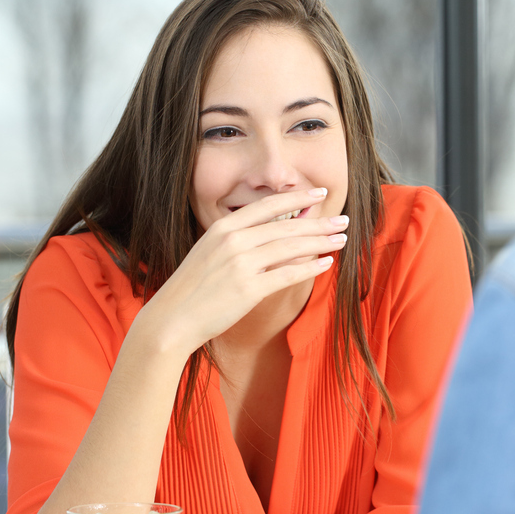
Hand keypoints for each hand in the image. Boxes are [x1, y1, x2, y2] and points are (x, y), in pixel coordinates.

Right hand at [137, 187, 347, 355]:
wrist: (171, 319)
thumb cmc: (191, 289)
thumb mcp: (208, 253)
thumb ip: (235, 242)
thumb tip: (267, 236)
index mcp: (223, 228)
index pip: (268, 207)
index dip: (297, 199)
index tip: (319, 195)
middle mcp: (233, 241)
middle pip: (286, 227)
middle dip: (319, 222)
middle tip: (343, 220)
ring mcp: (241, 265)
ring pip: (291, 248)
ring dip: (320, 242)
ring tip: (341, 239)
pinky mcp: (249, 289)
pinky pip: (287, 275)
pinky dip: (309, 268)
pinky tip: (326, 263)